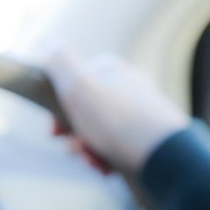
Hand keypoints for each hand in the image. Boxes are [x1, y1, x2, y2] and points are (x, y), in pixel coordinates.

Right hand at [43, 49, 187, 175]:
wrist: (162, 153)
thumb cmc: (116, 119)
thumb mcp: (78, 85)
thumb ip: (58, 61)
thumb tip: (46, 40)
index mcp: (110, 70)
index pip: (73, 84)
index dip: (56, 109)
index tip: (52, 131)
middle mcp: (126, 87)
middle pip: (85, 112)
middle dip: (73, 136)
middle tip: (76, 150)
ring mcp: (139, 112)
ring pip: (100, 133)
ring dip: (88, 151)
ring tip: (93, 162)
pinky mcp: (148, 137)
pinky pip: (118, 148)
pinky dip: (107, 159)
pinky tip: (106, 169)